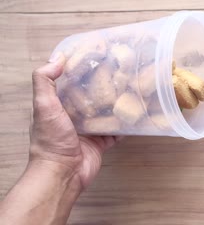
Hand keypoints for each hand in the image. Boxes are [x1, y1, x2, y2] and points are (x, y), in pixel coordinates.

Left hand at [30, 53, 120, 189]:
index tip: (99, 57)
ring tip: (132, 89)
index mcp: (59, 105)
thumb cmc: (51, 141)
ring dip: (117, 104)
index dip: (83, 70)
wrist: (63, 173)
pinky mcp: (102, 142)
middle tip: (122, 72)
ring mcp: (89, 130)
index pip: (72, 82)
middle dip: (105, 86)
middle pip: (92, 96)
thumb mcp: (43, 106)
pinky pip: (116, 131)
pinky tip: (135, 113)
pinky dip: (125, 124)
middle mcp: (74, 116)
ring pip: (106, 112)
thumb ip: (44, 81)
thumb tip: (57, 58)